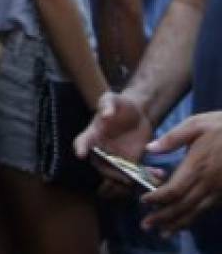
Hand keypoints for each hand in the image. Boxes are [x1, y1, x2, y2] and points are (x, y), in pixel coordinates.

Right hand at [75, 91, 154, 196]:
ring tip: (150, 177)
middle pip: (102, 167)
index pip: (82, 142)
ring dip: (134, 180)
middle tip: (127, 176)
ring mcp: (116, 159)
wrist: (136, 113)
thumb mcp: (112, 98)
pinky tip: (159, 173)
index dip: (81, 148)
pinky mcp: (132, 163)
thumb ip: (108, 104)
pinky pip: (138, 175)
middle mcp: (102, 150)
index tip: (81, 154)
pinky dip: (148, 177)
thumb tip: (106, 115)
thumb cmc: (120, 104)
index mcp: (93, 134)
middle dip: (114, 174)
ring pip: (120, 177)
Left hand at [140, 112, 221, 234]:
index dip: (158, 198)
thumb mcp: (195, 124)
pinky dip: (193, 218)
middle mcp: (208, 182)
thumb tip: (149, 148)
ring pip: (196, 211)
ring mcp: (218, 189)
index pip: (174, 190)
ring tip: (163, 232)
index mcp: (197, 166)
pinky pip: (207, 209)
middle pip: (183, 205)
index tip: (143, 201)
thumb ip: (172, 138)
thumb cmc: (221, 127)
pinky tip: (184, 223)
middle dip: (164, 217)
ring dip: (178, 223)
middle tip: (147, 226)